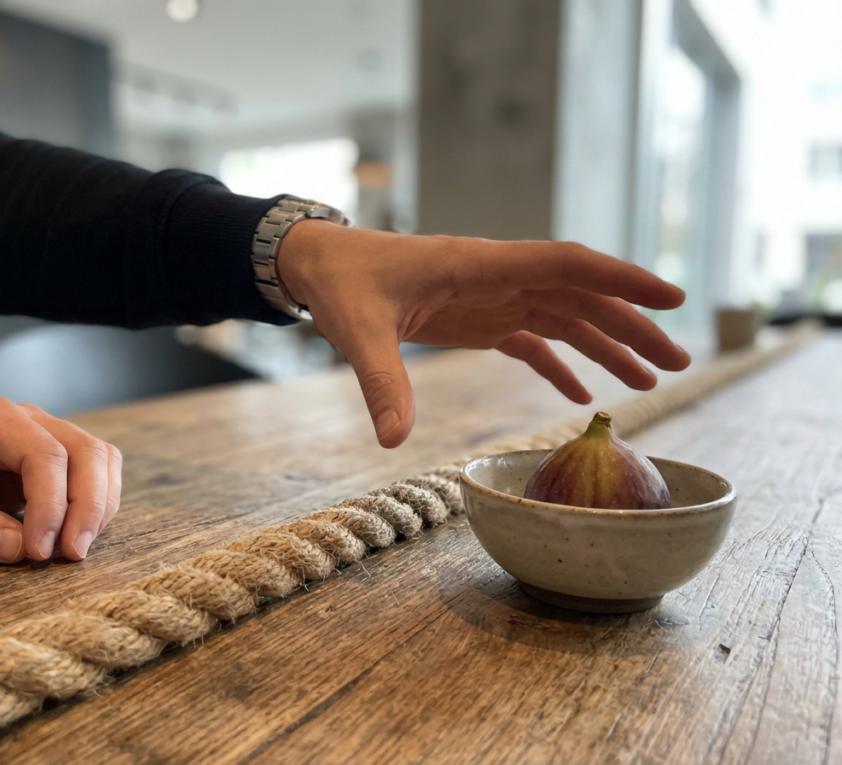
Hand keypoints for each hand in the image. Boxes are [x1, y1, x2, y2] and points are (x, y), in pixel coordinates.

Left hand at [0, 397, 121, 562]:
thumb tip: (21, 550)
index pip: (44, 454)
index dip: (51, 505)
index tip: (37, 552)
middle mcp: (27, 419)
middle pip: (86, 451)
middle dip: (88, 506)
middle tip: (72, 556)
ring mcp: (45, 436)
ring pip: (100, 460)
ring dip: (98, 506)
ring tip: (74, 549)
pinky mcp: (53, 461)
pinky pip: (94, 476)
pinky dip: (94, 507)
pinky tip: (73, 536)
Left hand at [277, 222, 690, 448]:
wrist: (320, 264)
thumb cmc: (341, 282)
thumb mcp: (357, 330)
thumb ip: (381, 381)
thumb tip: (392, 441)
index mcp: (479, 264)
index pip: (566, 264)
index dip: (621, 278)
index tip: (671, 298)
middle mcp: (496, 276)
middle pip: (581, 296)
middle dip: (632, 326)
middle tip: (680, 361)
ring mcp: (490, 297)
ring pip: (565, 317)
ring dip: (608, 346)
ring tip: (650, 381)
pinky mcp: (477, 318)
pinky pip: (532, 339)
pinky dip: (560, 365)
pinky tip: (582, 397)